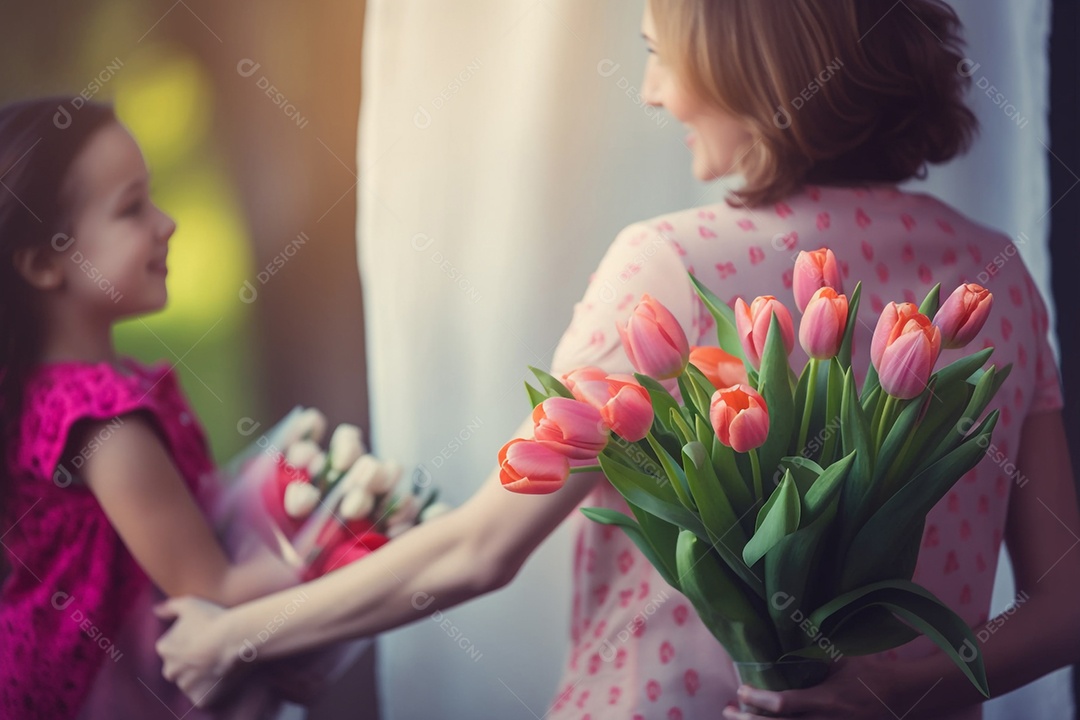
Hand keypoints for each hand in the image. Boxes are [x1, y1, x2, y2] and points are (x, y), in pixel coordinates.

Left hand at [155, 596, 241, 707]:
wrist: (237, 638)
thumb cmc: (213, 618)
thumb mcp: (189, 604)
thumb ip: (169, 607)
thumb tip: (155, 610)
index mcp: (164, 649)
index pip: (171, 647)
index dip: (189, 641)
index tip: (203, 635)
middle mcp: (170, 670)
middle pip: (178, 668)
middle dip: (190, 662)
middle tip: (209, 650)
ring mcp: (186, 686)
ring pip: (190, 682)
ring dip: (200, 676)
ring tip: (218, 662)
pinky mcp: (201, 698)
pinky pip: (203, 697)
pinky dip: (210, 690)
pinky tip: (221, 676)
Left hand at [721, 656, 927, 719]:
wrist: (899, 698)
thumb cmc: (868, 673)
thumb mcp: (841, 659)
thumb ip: (813, 653)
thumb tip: (785, 634)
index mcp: (826, 700)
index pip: (785, 704)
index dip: (759, 699)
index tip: (741, 689)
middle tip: (728, 711)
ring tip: (739, 719)